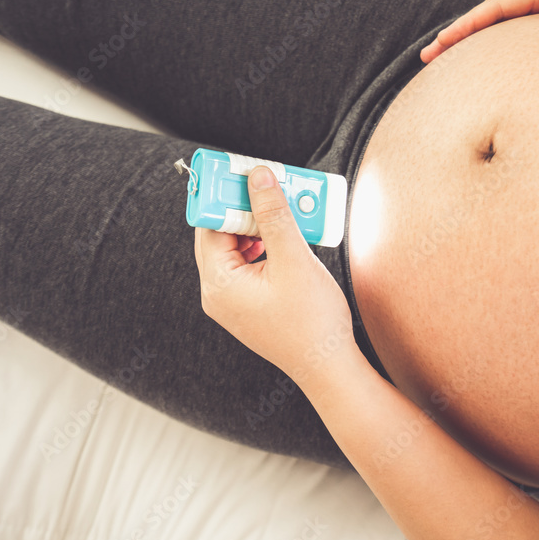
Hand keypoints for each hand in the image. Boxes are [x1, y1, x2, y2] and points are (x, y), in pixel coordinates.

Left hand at [194, 166, 354, 380]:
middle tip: (271, 186)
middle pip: (221, 235)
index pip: (209, 225)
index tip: (243, 172)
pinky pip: (248, 265)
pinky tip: (288, 238)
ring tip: (287, 211)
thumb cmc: (312, 321)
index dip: (226, 195)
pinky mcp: (248, 305)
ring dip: (260, 225)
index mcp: (219, 284)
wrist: (329, 367)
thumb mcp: (294, 259)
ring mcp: (232, 302)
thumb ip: (274, 215)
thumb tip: (257, 177)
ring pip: (236, 248)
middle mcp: (217, 293)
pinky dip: (266, 246)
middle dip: (247, 208)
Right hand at [420, 0, 538, 62]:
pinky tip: (485, 68)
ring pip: (498, 28)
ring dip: (471, 44)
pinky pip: (515, 38)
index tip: (443, 42)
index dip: (468, 26)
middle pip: (488, 18)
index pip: (498, 8)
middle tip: (427, 57)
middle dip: (456, 36)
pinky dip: (493, 49)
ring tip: (444, 64)